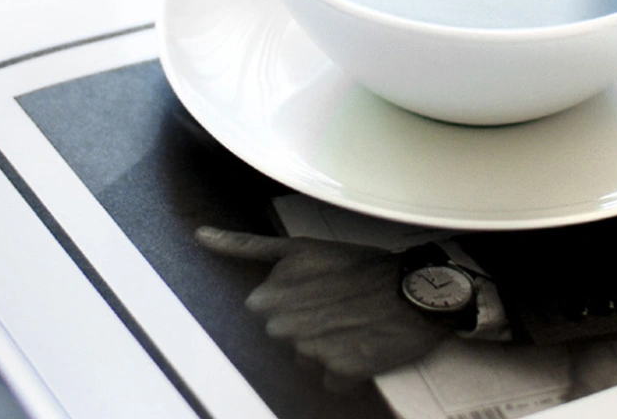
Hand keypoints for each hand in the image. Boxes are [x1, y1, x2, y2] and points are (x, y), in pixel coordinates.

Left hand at [195, 226, 450, 388]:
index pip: (261, 309)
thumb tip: (198, 236)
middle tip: (335, 309)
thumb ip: (247, 246)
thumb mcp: (302, 247)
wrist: (418, 291)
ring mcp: (311, 348)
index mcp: (274, 290)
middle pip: (280, 337)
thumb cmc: (363, 267)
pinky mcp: (338, 371)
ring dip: (322, 349)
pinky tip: (362, 346)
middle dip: (303, 327)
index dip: (289, 302)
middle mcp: (287, 321)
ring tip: (351, 325)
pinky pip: (328, 380)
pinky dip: (344, 370)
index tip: (313, 291)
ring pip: (301, 360)